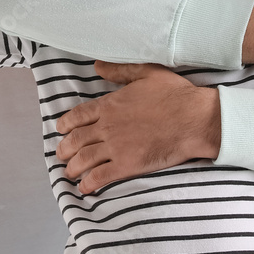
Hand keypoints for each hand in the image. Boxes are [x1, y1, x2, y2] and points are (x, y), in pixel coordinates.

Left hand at [56, 62, 219, 194]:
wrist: (193, 119)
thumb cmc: (174, 94)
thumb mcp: (147, 72)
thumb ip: (120, 70)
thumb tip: (97, 65)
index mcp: (111, 104)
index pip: (79, 115)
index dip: (66, 123)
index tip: (60, 129)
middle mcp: (108, 126)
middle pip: (77, 139)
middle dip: (65, 148)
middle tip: (61, 154)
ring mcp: (116, 146)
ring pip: (84, 159)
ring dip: (73, 167)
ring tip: (69, 172)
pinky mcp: (127, 165)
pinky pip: (100, 176)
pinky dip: (89, 183)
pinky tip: (85, 187)